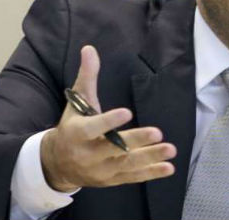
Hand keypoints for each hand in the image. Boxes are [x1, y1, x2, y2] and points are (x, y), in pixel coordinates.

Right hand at [40, 45, 175, 191]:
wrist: (57, 163)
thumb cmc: (72, 126)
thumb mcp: (76, 102)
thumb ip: (87, 76)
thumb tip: (89, 48)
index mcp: (77, 133)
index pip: (92, 128)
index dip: (109, 121)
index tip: (127, 112)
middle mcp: (88, 154)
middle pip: (114, 148)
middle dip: (136, 141)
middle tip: (157, 132)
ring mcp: (101, 169)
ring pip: (127, 164)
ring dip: (150, 158)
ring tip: (171, 149)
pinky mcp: (111, 179)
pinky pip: (132, 177)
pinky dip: (151, 173)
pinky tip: (168, 167)